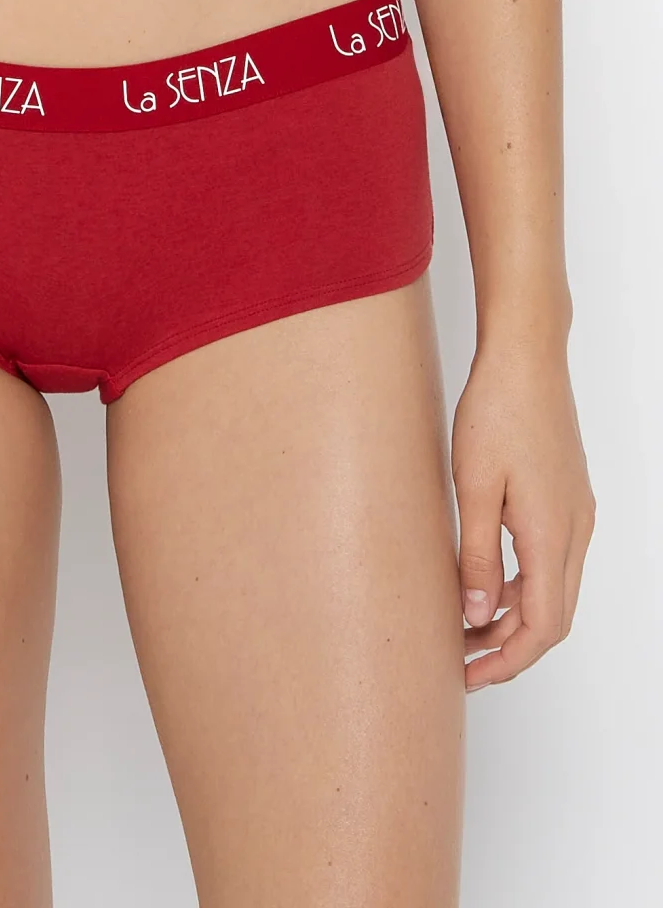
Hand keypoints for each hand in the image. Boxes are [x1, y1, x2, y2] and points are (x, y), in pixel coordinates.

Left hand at [451, 341, 594, 689]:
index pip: (542, 626)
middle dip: (508, 647)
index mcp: (552, 534)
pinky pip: (550, 560)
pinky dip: (520, 583)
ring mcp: (575, 514)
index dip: (508, 660)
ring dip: (512, 615)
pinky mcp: (566, 499)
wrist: (526, 360)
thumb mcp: (472, 488)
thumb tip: (475, 615)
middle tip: (459, 661)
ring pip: (551, 589)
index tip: (469, 676)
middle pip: (552, 615)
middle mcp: (574, 531)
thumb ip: (474, 555)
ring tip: (461, 625)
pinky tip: (482, 579)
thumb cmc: (495, 413)